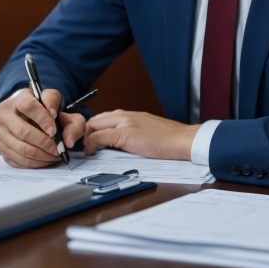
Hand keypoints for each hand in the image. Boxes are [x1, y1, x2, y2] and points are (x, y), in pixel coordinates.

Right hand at [0, 88, 85, 168]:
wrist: (32, 115)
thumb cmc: (47, 110)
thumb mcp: (64, 111)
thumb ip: (71, 120)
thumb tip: (68, 141)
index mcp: (19, 98)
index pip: (28, 106)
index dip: (43, 119)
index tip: (55, 131)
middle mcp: (4, 114)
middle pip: (23, 131)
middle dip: (45, 143)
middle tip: (58, 149)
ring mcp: (0, 131)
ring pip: (21, 148)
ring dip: (42, 155)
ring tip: (55, 155)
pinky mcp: (0, 146)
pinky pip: (17, 159)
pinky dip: (34, 163)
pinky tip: (46, 159)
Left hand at [83, 110, 198, 159]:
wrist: (181, 139)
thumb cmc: (169, 140)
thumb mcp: (147, 131)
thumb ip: (133, 132)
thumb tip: (120, 144)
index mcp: (131, 115)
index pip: (104, 117)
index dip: (94, 129)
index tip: (92, 141)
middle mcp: (126, 115)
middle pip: (96, 119)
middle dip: (87, 133)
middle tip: (87, 147)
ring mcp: (125, 122)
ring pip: (95, 124)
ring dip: (88, 137)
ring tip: (89, 150)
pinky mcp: (125, 133)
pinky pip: (100, 136)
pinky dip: (92, 144)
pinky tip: (92, 152)